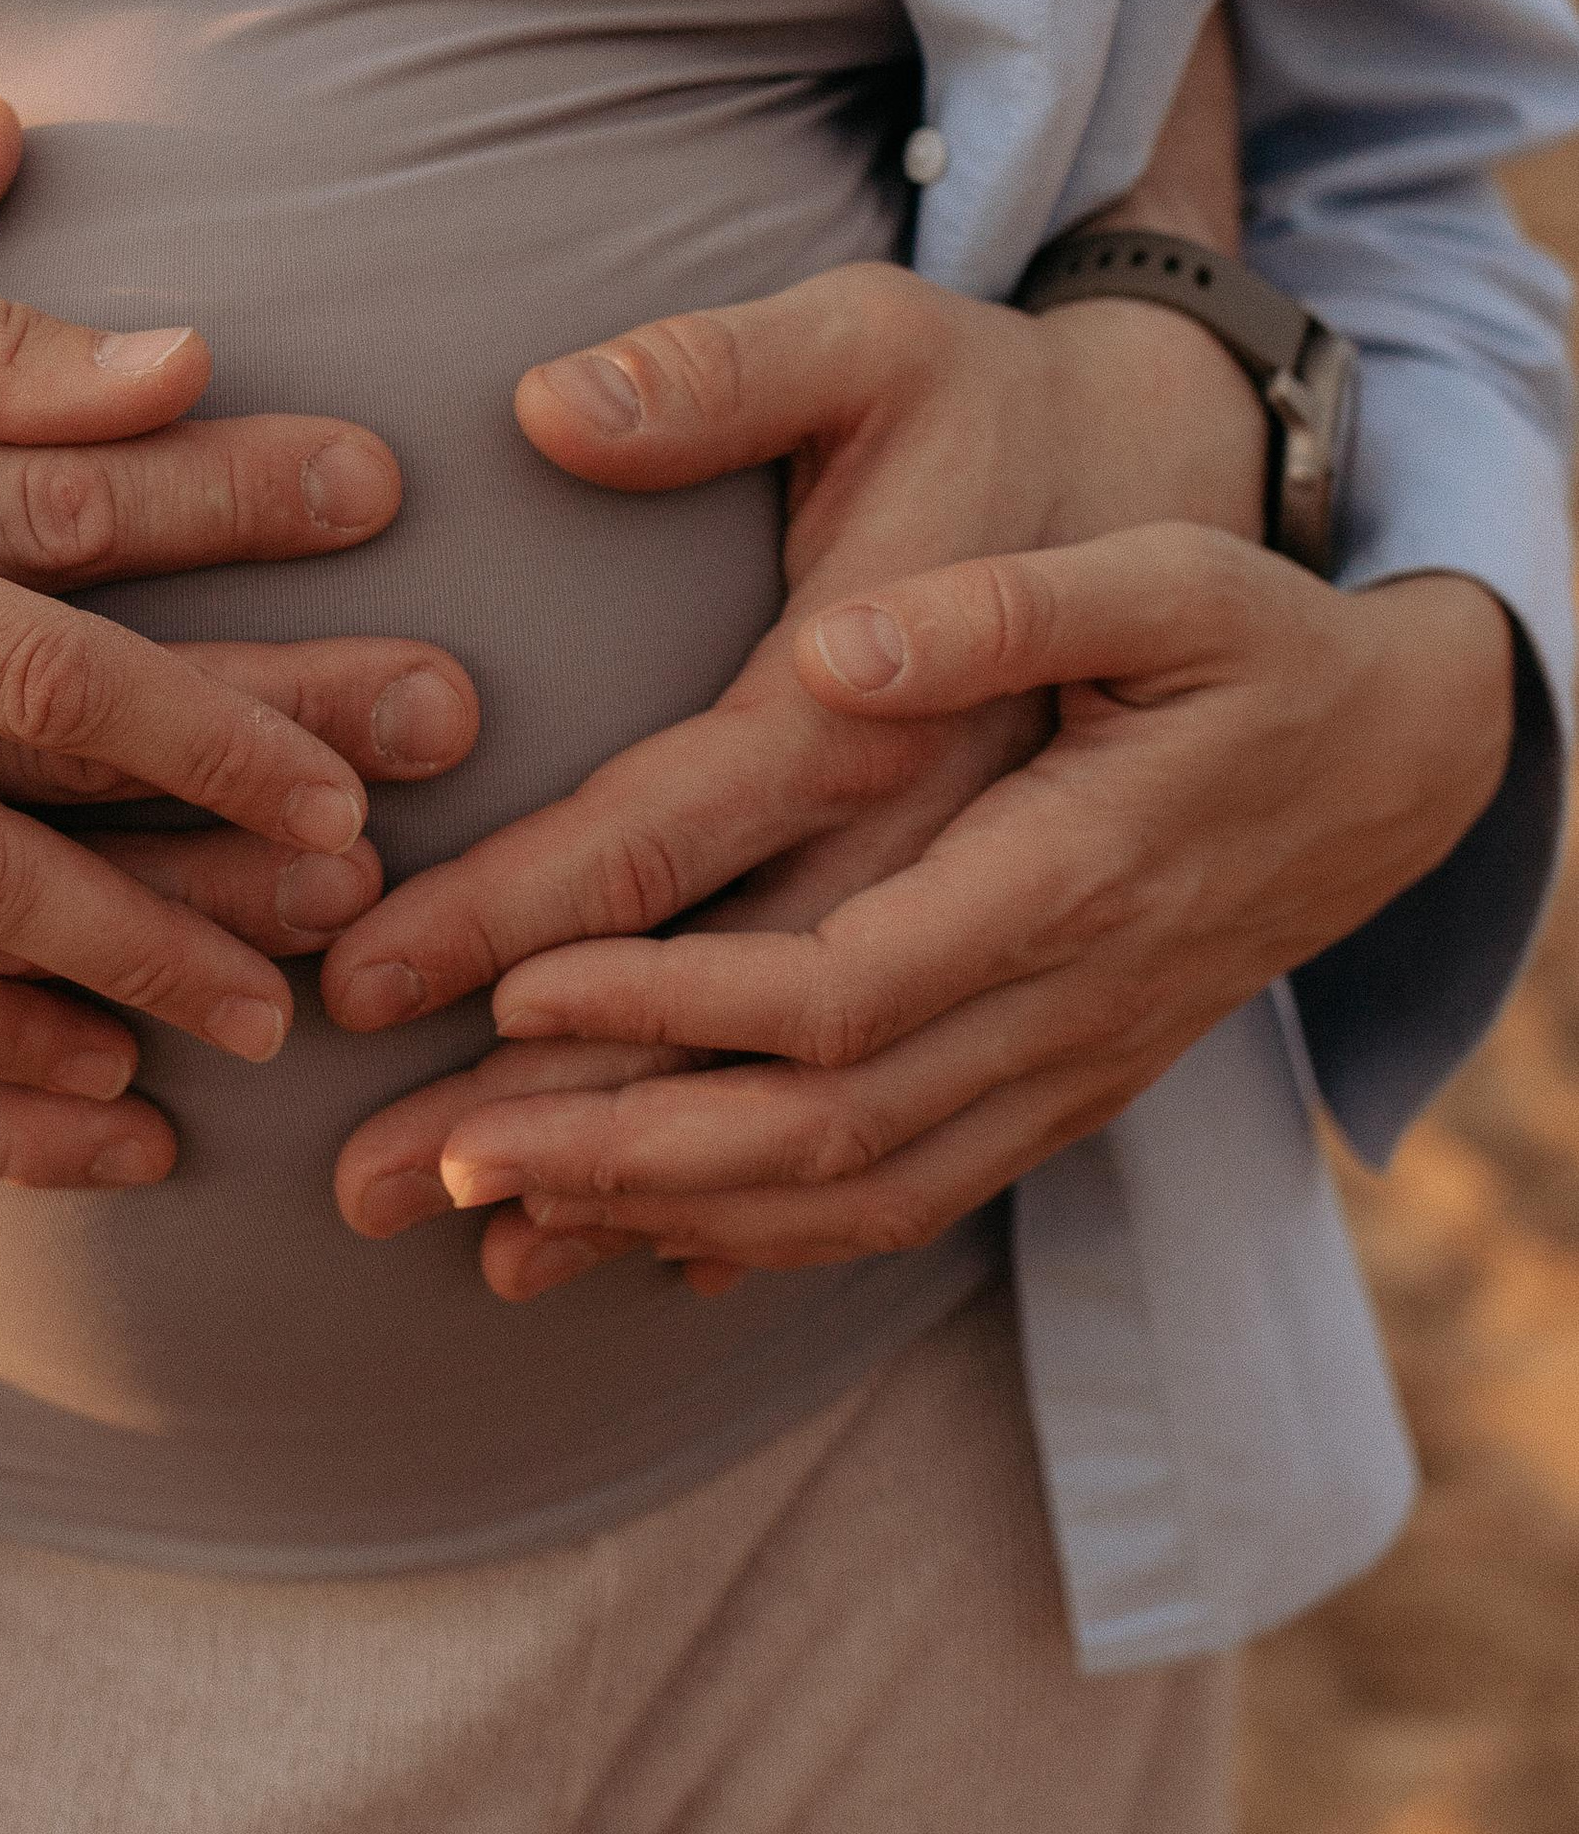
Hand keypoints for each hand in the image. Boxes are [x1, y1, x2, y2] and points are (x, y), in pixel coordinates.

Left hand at [414, 528, 1514, 1286]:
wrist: (1404, 761)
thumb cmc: (1260, 642)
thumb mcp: (1167, 582)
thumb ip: (1004, 610)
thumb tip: (831, 647)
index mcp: (1069, 876)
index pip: (840, 988)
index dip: (672, 1004)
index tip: (515, 990)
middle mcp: (1067, 1009)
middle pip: (820, 1133)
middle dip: (614, 1154)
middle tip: (428, 1155)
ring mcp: (1068, 1074)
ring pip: (854, 1200)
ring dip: (662, 1221)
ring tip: (482, 1222)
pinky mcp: (1059, 1094)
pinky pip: (906, 1208)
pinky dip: (764, 1243)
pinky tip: (638, 1251)